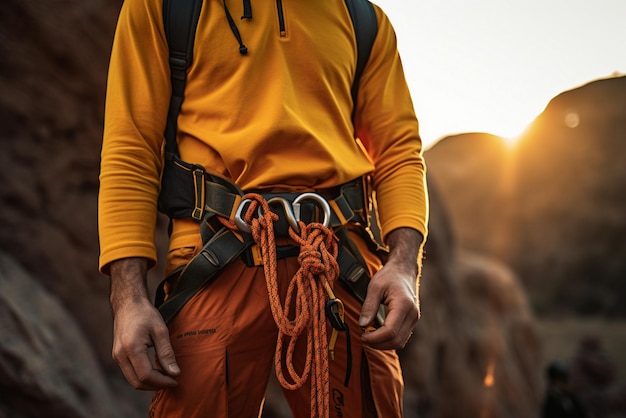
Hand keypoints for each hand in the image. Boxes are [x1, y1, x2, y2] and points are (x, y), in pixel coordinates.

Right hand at [109, 258, 180, 389]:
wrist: (128, 304)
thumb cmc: (145, 314)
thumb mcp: (160, 330)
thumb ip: (166, 353)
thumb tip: (175, 373)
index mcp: (131, 348)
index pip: (146, 376)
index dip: (162, 381)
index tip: (176, 380)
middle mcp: (120, 355)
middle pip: (137, 382)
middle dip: (156, 385)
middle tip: (172, 381)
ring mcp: (117, 356)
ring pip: (132, 380)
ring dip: (149, 383)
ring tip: (166, 377)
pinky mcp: (118, 356)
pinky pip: (130, 373)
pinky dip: (143, 377)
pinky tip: (156, 371)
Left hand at [358, 228, 422, 349]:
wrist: (403, 270)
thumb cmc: (389, 276)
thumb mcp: (375, 287)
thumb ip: (368, 307)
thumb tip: (362, 325)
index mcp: (404, 305)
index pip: (390, 331)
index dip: (374, 338)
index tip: (362, 335)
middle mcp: (412, 314)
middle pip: (396, 340)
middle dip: (378, 343)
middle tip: (363, 337)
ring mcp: (414, 319)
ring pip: (400, 342)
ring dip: (383, 344)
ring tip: (368, 336)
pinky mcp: (412, 321)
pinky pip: (401, 337)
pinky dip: (389, 340)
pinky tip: (377, 334)